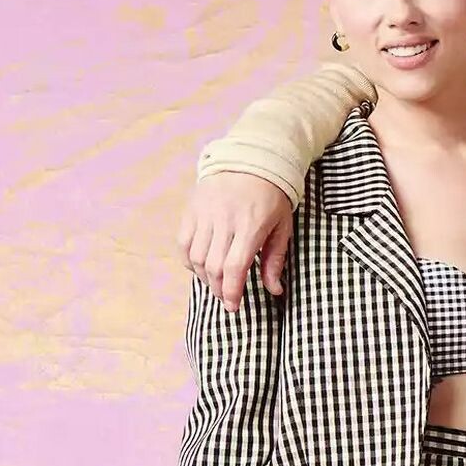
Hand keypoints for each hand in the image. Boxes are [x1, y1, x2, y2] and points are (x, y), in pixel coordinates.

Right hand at [178, 175, 294, 312]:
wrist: (250, 159)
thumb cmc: (272, 196)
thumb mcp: (283, 227)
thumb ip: (275, 259)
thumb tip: (275, 290)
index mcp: (250, 226)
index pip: (234, 267)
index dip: (233, 291)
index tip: (234, 306)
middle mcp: (224, 220)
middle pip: (213, 266)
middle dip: (220, 289)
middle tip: (228, 299)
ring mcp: (205, 214)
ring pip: (196, 257)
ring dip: (205, 277)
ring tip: (217, 283)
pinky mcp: (192, 209)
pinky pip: (183, 242)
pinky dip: (189, 260)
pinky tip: (200, 266)